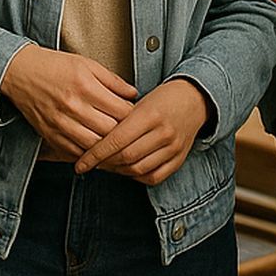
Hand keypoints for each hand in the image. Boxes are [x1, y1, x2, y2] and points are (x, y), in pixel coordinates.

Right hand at [0, 44, 137, 157]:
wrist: (20, 72)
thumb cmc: (54, 65)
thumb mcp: (87, 64)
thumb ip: (112, 80)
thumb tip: (133, 94)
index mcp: (85, 86)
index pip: (120, 110)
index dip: (132, 115)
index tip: (134, 113)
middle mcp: (73, 106)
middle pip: (109, 131)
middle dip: (123, 132)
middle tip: (128, 130)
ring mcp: (60, 123)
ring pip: (94, 146)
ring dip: (106, 146)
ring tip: (114, 141)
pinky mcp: (50, 134)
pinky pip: (74, 152)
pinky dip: (87, 153)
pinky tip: (94, 147)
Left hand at [75, 79, 208, 184]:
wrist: (195, 99)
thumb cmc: (162, 98)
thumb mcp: (140, 101)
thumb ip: (119, 119)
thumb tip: (91, 139)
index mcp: (150, 114)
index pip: (116, 139)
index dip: (95, 154)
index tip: (80, 163)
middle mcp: (163, 132)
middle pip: (126, 157)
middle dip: (104, 163)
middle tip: (91, 163)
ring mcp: (173, 148)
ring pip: (138, 169)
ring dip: (118, 171)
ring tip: (107, 165)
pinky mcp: (179, 159)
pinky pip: (153, 177)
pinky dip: (136, 176)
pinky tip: (127, 169)